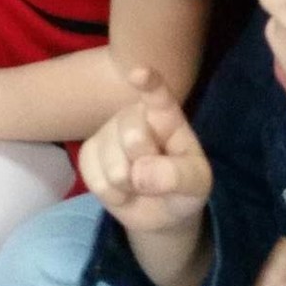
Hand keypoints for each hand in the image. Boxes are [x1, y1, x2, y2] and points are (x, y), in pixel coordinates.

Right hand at [78, 66, 212, 234]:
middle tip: (156, 175)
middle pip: (132, 134)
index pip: (157, 95)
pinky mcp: (89, 153)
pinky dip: (112, 195)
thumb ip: (178, 176)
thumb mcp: (197, 184)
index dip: (149, 83)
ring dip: (128, 185)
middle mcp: (134, 116)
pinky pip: (94, 177)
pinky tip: (122, 190)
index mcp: (166, 116)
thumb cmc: (182, 187)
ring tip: (139, 185)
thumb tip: (139, 173)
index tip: (139, 74)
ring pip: (111, 161)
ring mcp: (108, 132)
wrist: (160, 211)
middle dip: (144, 162)